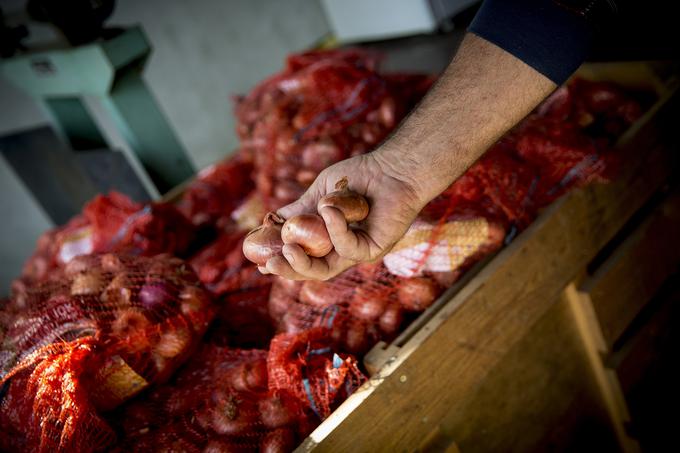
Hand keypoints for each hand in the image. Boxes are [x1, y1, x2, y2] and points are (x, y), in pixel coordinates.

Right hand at [262, 151, 424, 279]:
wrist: (392, 168)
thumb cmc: (360, 177)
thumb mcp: (321, 194)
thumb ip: (299, 211)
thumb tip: (271, 222)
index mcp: (329, 240)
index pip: (302, 258)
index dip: (281, 262)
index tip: (260, 262)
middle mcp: (343, 251)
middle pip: (312, 271)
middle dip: (288, 270)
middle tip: (270, 263)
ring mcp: (358, 253)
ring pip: (326, 270)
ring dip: (303, 264)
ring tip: (288, 249)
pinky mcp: (373, 250)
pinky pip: (348, 247)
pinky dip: (335, 228)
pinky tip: (329, 209)